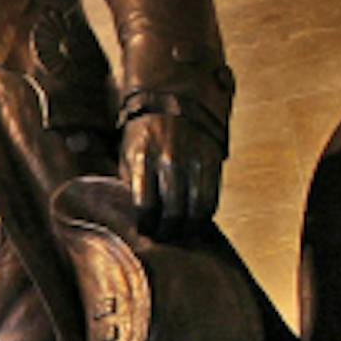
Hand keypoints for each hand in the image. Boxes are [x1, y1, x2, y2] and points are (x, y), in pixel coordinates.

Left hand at [119, 112, 221, 238]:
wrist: (173, 102)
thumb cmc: (143, 136)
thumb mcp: (127, 155)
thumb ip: (131, 185)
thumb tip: (134, 219)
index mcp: (142, 159)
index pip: (145, 206)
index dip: (146, 226)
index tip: (145, 232)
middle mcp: (170, 160)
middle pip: (173, 212)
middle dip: (168, 232)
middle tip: (164, 238)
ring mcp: (194, 161)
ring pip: (197, 208)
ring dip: (189, 227)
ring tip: (181, 233)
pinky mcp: (212, 162)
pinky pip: (212, 197)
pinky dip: (204, 213)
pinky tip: (195, 218)